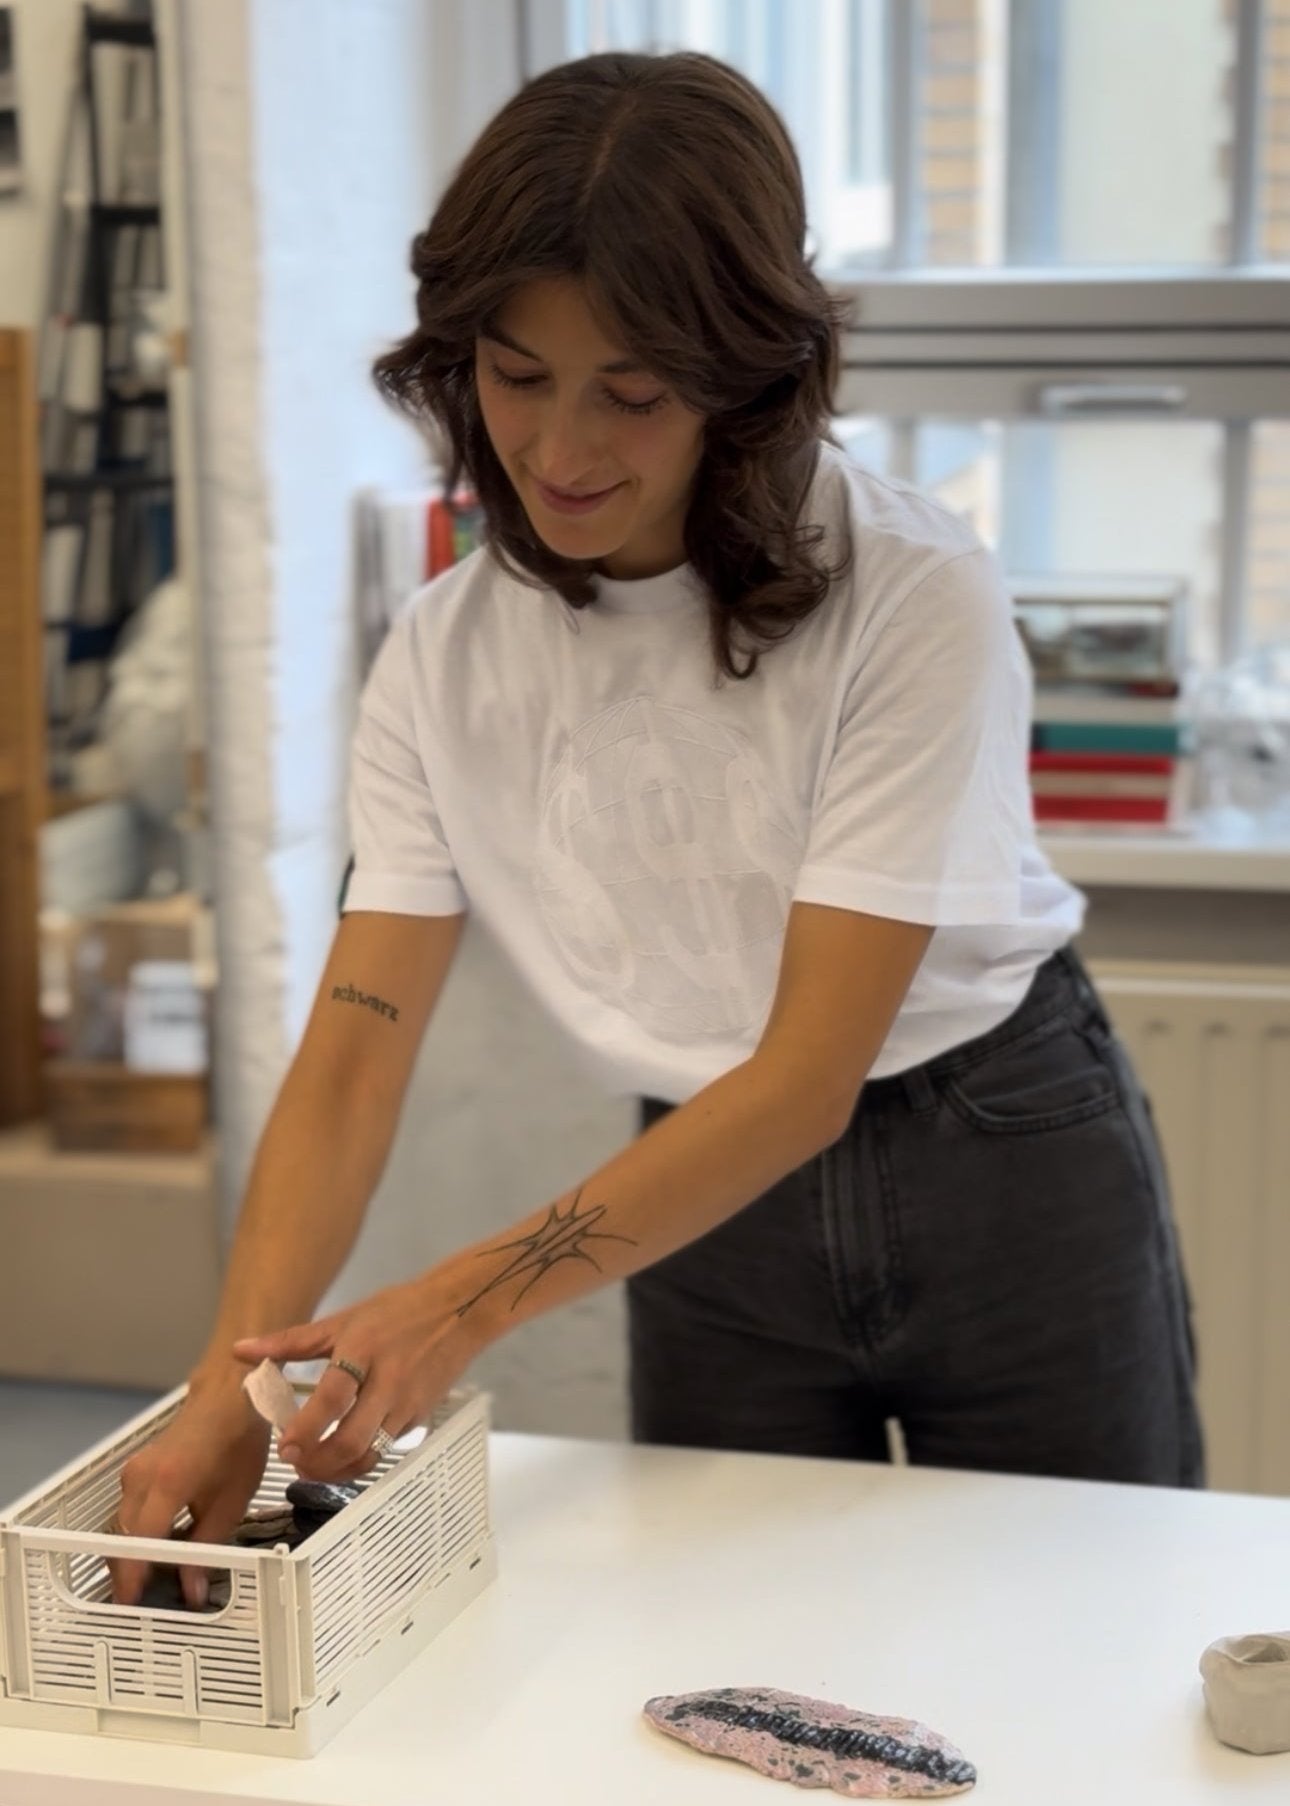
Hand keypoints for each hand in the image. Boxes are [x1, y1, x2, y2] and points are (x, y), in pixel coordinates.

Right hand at [111, 1375, 270, 1607]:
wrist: (228, 1397)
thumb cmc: (237, 1445)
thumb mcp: (231, 1503)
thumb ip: (206, 1549)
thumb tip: (191, 1591)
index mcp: (166, 1486)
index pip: (139, 1544)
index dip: (135, 1579)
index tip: (135, 1606)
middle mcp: (139, 1479)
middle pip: (122, 1539)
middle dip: (131, 1573)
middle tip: (149, 1600)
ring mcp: (132, 1472)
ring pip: (121, 1526)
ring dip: (133, 1553)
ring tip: (156, 1578)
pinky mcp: (134, 1470)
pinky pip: (127, 1511)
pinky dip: (137, 1534)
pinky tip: (160, 1547)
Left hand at [232, 1269, 481, 1483]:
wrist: (460, 1310)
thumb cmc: (399, 1310)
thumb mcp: (343, 1318)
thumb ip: (289, 1341)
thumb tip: (241, 1351)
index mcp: (364, 1349)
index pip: (333, 1397)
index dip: (306, 1428)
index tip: (284, 1445)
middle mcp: (388, 1380)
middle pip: (352, 1438)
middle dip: (318, 1461)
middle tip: (294, 1461)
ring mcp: (407, 1403)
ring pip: (370, 1453)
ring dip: (337, 1470)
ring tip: (312, 1466)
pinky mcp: (419, 1418)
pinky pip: (386, 1449)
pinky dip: (360, 1459)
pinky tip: (342, 1455)